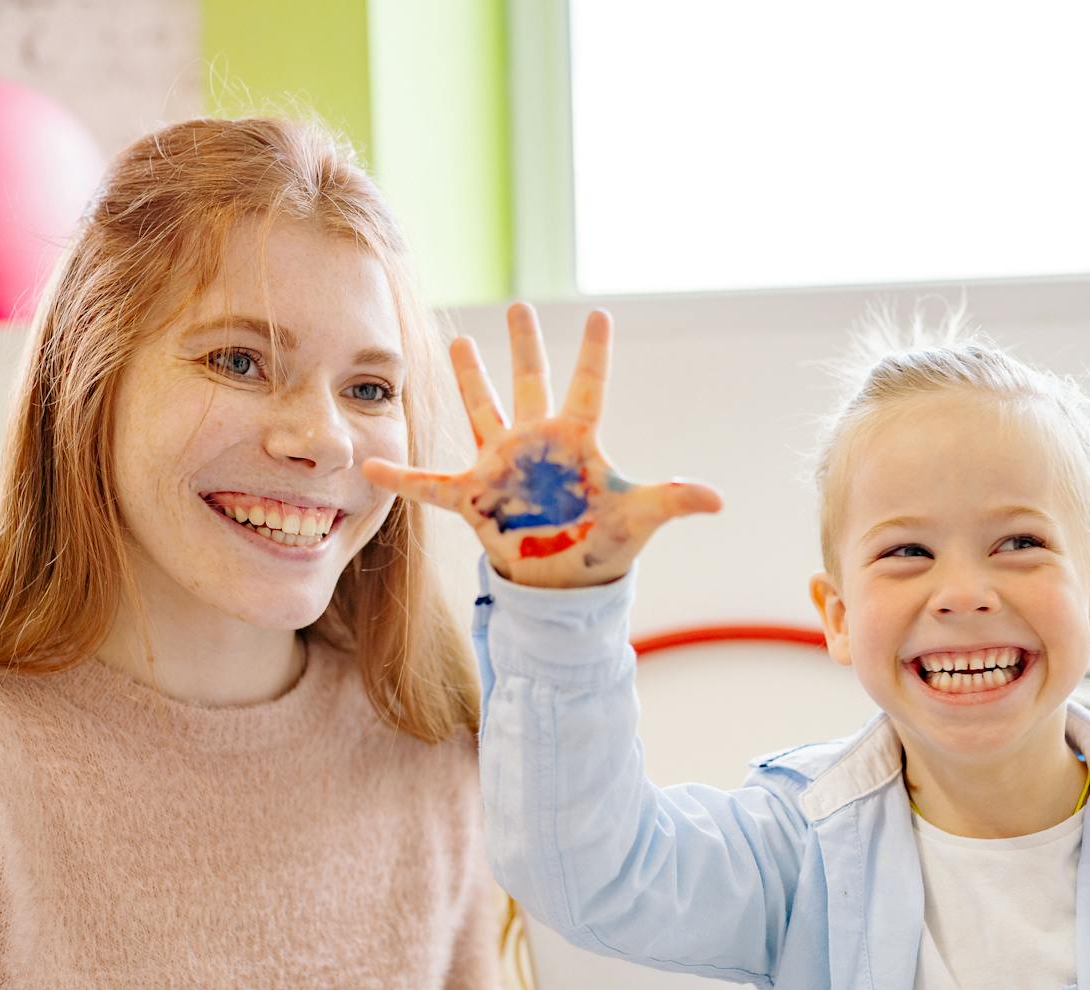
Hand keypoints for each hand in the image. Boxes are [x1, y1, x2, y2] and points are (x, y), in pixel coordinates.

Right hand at [362, 303, 721, 587]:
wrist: (566, 584)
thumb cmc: (605, 544)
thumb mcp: (639, 518)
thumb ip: (672, 500)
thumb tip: (717, 500)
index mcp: (577, 442)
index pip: (589, 387)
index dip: (595, 353)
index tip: (601, 314)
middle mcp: (536, 443)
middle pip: (529, 382)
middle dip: (525, 344)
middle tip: (521, 306)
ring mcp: (502, 466)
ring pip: (482, 411)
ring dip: (470, 380)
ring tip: (458, 340)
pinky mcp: (475, 497)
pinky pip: (429, 485)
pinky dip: (401, 479)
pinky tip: (371, 467)